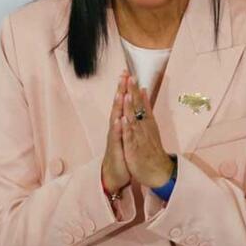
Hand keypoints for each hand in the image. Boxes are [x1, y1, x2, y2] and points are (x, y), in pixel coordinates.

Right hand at [101, 71, 130, 193]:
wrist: (114, 173)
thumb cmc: (122, 151)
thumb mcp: (126, 132)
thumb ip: (128, 117)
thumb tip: (131, 103)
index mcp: (120, 122)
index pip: (122, 102)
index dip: (124, 87)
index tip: (127, 72)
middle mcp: (115, 127)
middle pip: (118, 106)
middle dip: (120, 91)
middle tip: (122, 76)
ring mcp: (114, 137)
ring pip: (115, 119)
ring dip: (117, 107)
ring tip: (120, 94)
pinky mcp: (115, 149)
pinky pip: (116, 138)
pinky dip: (117, 129)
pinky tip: (118, 120)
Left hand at [121, 75, 173, 187]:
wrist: (158, 171)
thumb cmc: (152, 148)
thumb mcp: (150, 126)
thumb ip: (146, 108)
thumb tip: (144, 91)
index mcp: (146, 122)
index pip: (140, 102)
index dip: (134, 89)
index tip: (130, 74)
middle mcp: (144, 127)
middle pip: (137, 107)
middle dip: (132, 92)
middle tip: (129, 77)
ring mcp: (139, 138)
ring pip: (134, 120)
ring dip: (130, 107)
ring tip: (127, 93)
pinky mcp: (134, 149)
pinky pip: (130, 138)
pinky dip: (127, 129)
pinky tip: (124, 119)